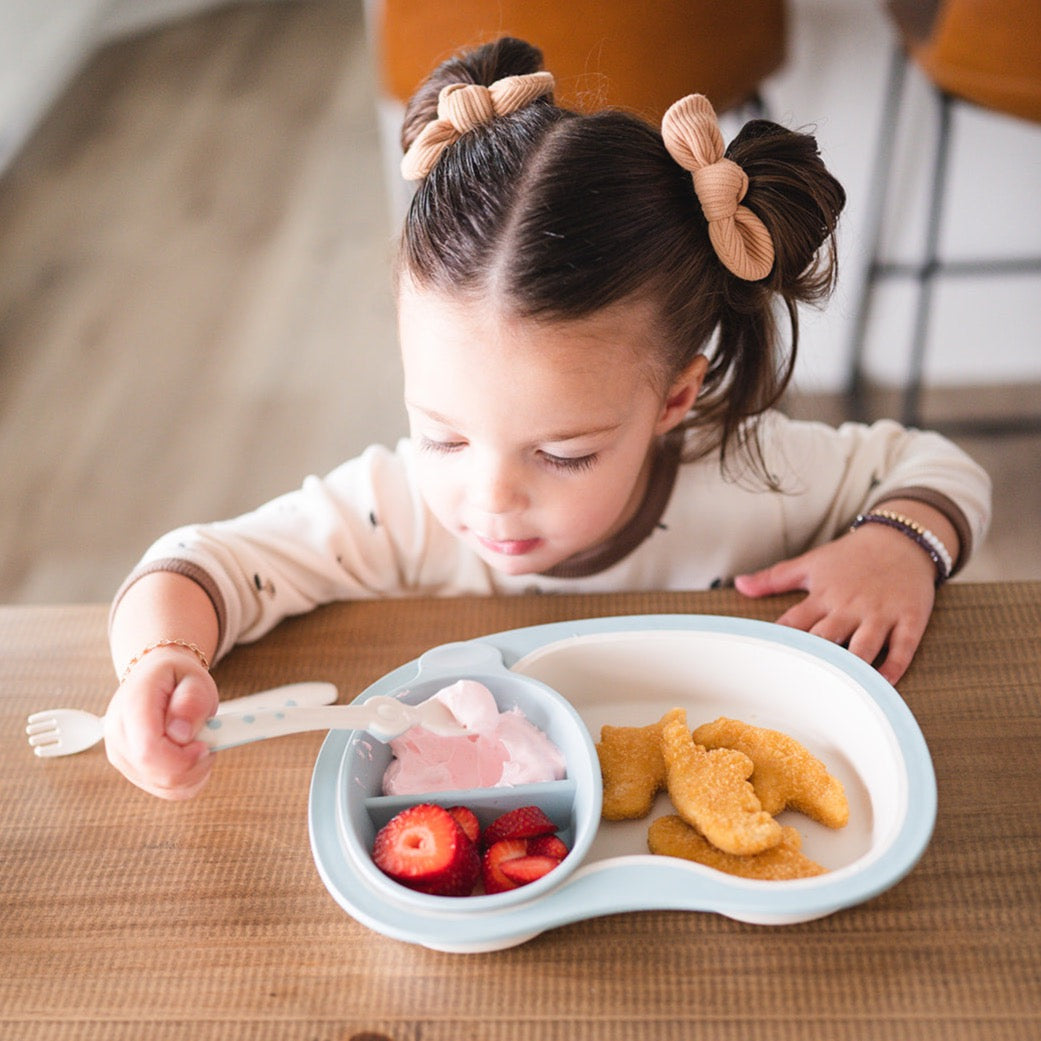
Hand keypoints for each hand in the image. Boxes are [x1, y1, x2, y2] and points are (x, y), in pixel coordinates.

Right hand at [103, 646, 218, 799]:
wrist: (156, 679)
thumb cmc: (177, 678)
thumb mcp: (194, 679)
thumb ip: (191, 701)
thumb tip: (182, 733)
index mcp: (131, 706)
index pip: (149, 750)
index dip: (182, 758)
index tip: (205, 746)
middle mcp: (118, 735)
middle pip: (157, 774)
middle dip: (194, 765)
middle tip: (209, 742)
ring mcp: (121, 756)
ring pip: (164, 787)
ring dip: (194, 773)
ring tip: (200, 744)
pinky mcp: (132, 771)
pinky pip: (166, 790)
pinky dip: (188, 780)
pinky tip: (192, 757)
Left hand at [734, 525, 936, 684]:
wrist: (901, 539)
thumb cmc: (850, 556)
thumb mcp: (810, 563)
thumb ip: (773, 578)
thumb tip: (739, 585)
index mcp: (822, 596)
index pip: (794, 624)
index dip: (780, 644)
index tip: (765, 665)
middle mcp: (849, 607)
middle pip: (827, 638)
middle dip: (814, 660)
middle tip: (797, 687)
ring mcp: (880, 614)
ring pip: (864, 647)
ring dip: (853, 668)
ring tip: (839, 691)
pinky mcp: (909, 619)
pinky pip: (902, 648)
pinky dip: (893, 668)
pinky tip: (883, 685)